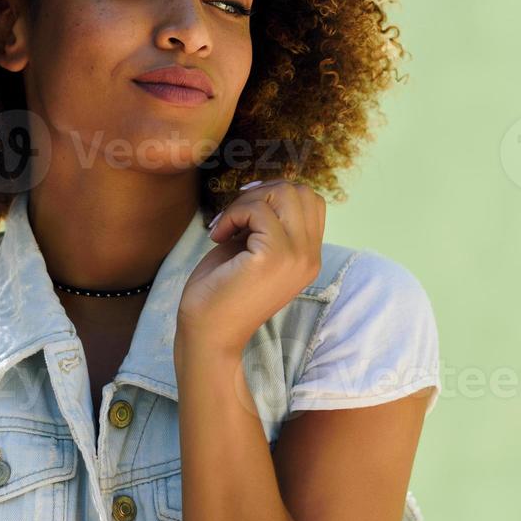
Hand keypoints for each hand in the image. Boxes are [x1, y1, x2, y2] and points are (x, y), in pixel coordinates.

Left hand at [177, 180, 324, 354]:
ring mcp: (297, 257)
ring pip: (283, 194)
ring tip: (226, 226)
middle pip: (299, 191)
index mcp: (309, 256)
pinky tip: (218, 236)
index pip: (311, 201)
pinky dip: (233, 214)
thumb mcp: (253, 248)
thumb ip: (267, 221)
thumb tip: (266, 187)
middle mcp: (310, 257)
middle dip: (260, 194)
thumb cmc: (222, 290)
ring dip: (246, 202)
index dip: (276, 195)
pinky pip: (258, 210)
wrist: (208, 334)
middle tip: (233, 218)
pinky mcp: (274, 258)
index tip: (245, 212)